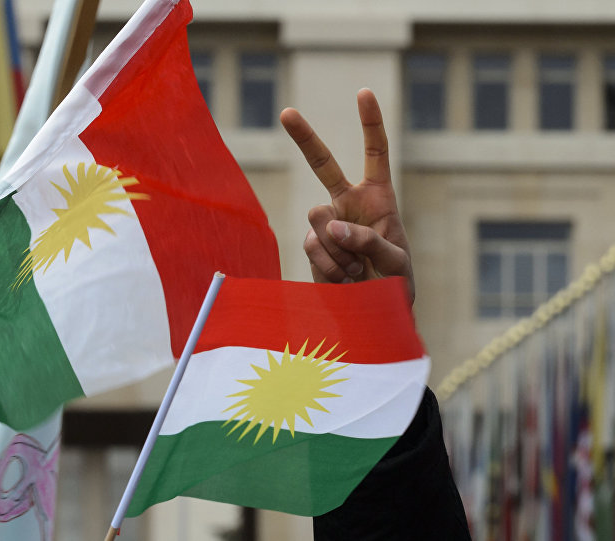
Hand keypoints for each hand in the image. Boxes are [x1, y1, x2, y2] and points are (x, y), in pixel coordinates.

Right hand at [280, 88, 413, 303]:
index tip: (363, 92)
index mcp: (378, 197)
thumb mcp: (397, 263)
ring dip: (340, 246)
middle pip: (322, 163)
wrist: (372, 314)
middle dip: (303, 138)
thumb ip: (370, 241)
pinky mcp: (313, 246)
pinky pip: (314, 245)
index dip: (370, 123)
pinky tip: (345, 278)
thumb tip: (332, 225)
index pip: (375, 153)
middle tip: (286, 112)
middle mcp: (348, 204)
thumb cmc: (395, 283)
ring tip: (358, 269)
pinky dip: (331, 264)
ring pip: (318, 216)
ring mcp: (326, 224)